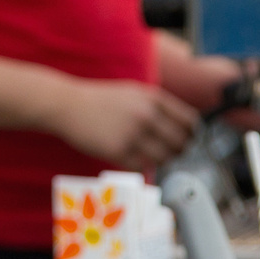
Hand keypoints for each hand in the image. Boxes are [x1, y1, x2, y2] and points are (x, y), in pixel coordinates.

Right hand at [45, 76, 198, 168]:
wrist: (68, 105)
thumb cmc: (102, 101)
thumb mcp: (135, 92)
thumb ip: (159, 106)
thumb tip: (186, 126)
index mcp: (153, 99)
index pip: (190, 122)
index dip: (192, 135)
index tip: (187, 140)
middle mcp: (146, 115)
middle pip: (181, 143)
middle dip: (179, 151)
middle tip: (171, 153)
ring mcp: (133, 134)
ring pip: (165, 158)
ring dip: (162, 161)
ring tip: (153, 156)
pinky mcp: (119, 151)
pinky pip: (144, 166)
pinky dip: (144, 166)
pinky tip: (136, 159)